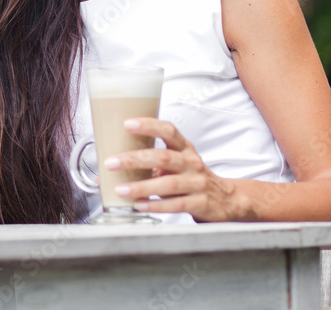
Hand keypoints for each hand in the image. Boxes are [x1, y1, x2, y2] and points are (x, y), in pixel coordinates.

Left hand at [105, 117, 243, 222]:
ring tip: (121, 189)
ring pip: (168, 183)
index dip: (148, 125)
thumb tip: (103, 174)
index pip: (168, 130)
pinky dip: (156, 205)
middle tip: (111, 163)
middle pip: (163, 156)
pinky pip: (176, 204)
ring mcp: (197, 183)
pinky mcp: (201, 203)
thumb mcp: (174, 165)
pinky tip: (139, 205)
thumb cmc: (191, 178)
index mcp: (184, 148)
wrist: (227, 199)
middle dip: (134, 159)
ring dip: (142, 186)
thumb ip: (144, 166)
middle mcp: (191, 162)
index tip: (127, 124)